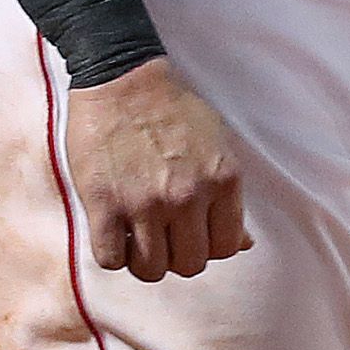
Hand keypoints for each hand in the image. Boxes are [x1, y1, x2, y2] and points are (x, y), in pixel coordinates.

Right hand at [61, 58, 252, 281]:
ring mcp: (146, 203)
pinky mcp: (105, 205)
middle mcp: (188, 196)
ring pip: (151, 270)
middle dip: (176, 255)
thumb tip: (244, 244)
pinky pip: (111, 260)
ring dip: (143, 260)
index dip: (207, 246)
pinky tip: (114, 232)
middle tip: (162, 235)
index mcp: (222, 179)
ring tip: (136, 237)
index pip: (226, 247)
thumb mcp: (218, 144)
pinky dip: (112, 254)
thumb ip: (229, 197)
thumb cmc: (171, 110)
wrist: (122, 79)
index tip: (191, 233)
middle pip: (190, 264)